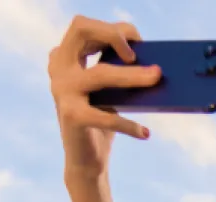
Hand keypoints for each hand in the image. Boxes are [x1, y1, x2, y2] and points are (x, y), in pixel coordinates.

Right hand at [48, 15, 161, 179]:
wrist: (86, 162)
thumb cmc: (102, 124)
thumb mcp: (109, 93)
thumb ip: (117, 72)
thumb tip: (153, 63)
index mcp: (64, 58)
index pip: (83, 26)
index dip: (112, 28)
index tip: (138, 41)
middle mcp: (58, 69)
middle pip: (82, 30)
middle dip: (113, 34)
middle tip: (139, 54)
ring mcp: (62, 91)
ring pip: (101, 74)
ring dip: (134, 76)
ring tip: (157, 79)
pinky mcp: (72, 116)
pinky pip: (107, 117)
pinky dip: (129, 125)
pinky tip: (145, 133)